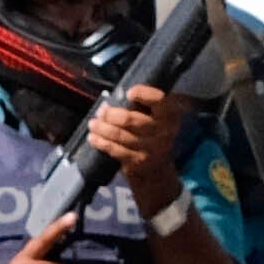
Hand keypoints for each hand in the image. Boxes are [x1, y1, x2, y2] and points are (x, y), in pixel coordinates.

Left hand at [83, 84, 185, 203]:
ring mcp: (150, 148)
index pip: (160, 100)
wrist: (157, 171)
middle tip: (101, 112)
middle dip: (111, 114)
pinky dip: (100, 142)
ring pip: (120, 134)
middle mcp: (163, 131)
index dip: (144, 94)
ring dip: (102, 127)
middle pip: (132, 120)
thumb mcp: (156, 119)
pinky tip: (93, 137)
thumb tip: (114, 98)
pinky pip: (114, 149)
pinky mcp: (137, 161)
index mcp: (170, 115)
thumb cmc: (152, 135)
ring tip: (93, 123)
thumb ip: (142, 107)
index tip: (129, 93)